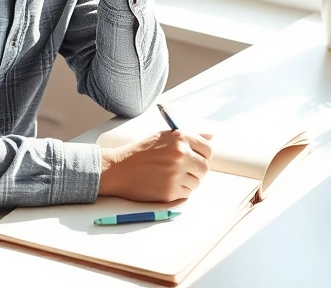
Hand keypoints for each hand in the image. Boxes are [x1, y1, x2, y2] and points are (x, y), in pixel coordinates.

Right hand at [98, 130, 212, 201]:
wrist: (118, 169)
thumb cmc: (140, 152)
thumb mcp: (163, 137)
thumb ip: (189, 136)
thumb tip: (211, 136)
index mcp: (180, 138)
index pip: (208, 149)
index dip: (203, 154)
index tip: (196, 157)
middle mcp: (180, 155)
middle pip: (205, 168)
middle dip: (197, 170)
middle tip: (183, 169)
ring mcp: (176, 175)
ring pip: (196, 183)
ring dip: (187, 181)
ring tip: (170, 176)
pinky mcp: (170, 192)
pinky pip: (186, 194)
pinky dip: (179, 191)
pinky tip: (165, 183)